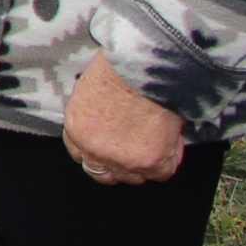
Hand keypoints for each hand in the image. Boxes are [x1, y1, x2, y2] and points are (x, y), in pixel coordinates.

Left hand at [62, 57, 187, 185]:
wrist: (146, 67)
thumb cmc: (119, 68)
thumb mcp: (89, 91)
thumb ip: (91, 119)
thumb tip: (103, 128)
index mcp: (77, 130)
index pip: (81, 156)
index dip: (96, 152)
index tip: (107, 148)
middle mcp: (96, 151)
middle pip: (104, 173)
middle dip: (115, 164)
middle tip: (131, 149)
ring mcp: (124, 160)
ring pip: (132, 177)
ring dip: (141, 164)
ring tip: (152, 142)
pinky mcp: (152, 162)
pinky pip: (160, 174)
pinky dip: (167, 161)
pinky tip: (168, 143)